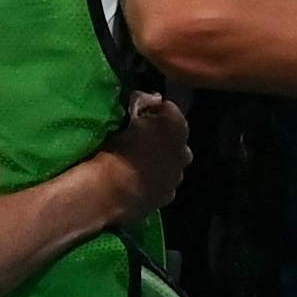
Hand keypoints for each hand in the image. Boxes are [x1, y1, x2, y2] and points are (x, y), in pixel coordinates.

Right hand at [101, 92, 192, 213]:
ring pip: (172, 164)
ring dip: (161, 161)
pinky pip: (163, 184)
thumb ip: (142, 105)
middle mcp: (183, 150)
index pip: (169, 109)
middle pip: (175, 139)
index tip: (140, 115)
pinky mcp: (167, 197)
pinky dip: (155, 181)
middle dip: (163, 138)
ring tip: (138, 163)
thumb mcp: (126, 117)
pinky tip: (137, 181)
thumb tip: (151, 100)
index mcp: (176, 125)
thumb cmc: (118, 148)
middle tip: (140, 140)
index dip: (154, 111)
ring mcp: (177, 176)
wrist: (112, 189)